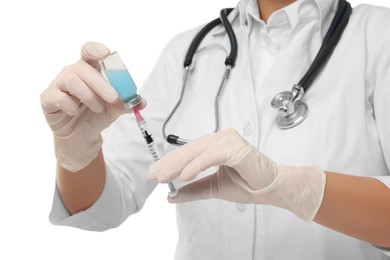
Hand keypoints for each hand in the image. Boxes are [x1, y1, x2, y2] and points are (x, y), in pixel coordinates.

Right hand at [41, 42, 145, 171]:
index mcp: (89, 69)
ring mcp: (58, 84)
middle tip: (114, 98)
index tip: (106, 54)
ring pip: (71, 80)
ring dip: (88, 95)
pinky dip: (70, 105)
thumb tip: (141, 101)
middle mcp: (72, 73)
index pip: (89, 51)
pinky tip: (76, 111)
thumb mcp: (114, 109)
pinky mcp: (48, 98)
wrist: (81, 136)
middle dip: (101, 83)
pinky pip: (58, 96)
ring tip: (97, 108)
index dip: (95, 49)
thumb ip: (126, 103)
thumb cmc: (96, 115)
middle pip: (83, 68)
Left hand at [149, 128, 325, 220]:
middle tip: (154, 174)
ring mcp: (229, 140)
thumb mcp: (214, 188)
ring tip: (164, 176)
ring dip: (179, 165)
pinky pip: (212, 156)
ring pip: (198, 151)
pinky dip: (198, 165)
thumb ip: (194, 190)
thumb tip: (172, 195)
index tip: (155, 172)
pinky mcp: (236, 148)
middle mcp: (221, 138)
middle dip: (170, 163)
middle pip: (189, 150)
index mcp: (216, 145)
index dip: (171, 162)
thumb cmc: (249, 184)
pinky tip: (185, 175)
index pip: (188, 152)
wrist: (272, 188)